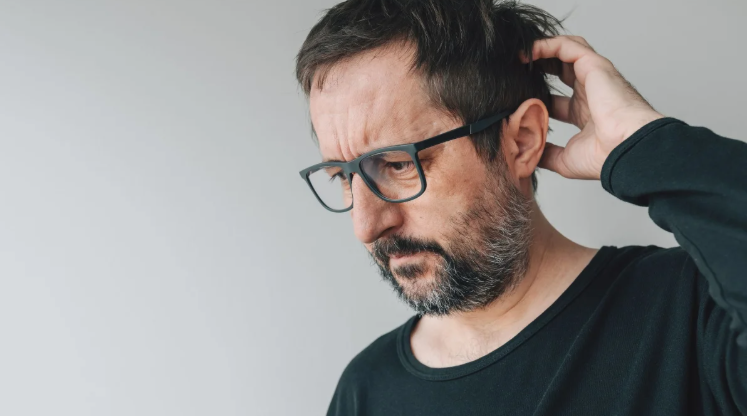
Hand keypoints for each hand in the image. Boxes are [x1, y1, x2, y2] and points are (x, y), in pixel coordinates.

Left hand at [521, 35, 664, 179]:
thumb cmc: (603, 156)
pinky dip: (545, 45)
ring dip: (542, 51)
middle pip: (561, 72)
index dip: (537, 97)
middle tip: (515, 72)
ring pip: (566, 52)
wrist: (624, 148)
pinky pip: (567, 46)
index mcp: (584, 114)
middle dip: (539, 68)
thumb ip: (547, 155)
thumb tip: (530, 156)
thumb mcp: (565, 160)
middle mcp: (589, 93)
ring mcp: (593, 78)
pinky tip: (527, 52)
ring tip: (520, 57)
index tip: (516, 99)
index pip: (557, 101)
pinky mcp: (593, 65)